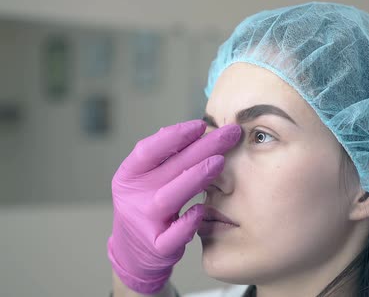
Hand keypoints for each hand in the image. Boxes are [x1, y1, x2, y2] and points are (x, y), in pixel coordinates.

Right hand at [107, 120, 240, 293]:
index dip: (173, 136)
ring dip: (195, 178)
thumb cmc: (148, 205)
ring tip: (220, 162)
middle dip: (202, 148)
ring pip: (169, 198)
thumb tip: (193, 128)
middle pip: (169, 168)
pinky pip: (173, 235)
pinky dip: (187, 223)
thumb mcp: (148, 179)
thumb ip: (166, 157)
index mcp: (130, 176)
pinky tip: (202, 210)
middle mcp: (133, 197)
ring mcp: (144, 223)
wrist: (134, 252)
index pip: (147, 150)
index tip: (200, 124)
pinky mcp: (157, 248)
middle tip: (229, 134)